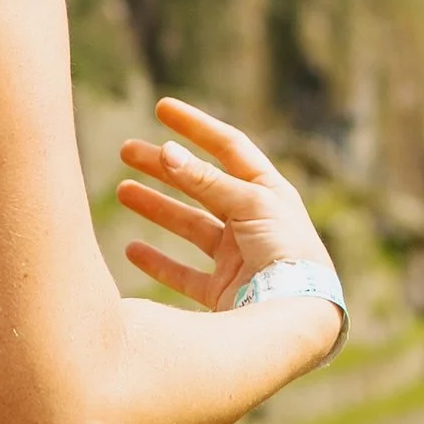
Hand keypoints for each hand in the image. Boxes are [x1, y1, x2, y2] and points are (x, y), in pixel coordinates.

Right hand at [115, 96, 331, 312]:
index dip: (196, 126)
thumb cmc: (286, 253)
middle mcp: (254, 222)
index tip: (162, 108)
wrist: (300, 316)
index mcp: (268, 193)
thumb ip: (205, 181)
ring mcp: (239, 257)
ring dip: (156, 207)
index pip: (229, 148)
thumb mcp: (249, 205)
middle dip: (164, 167)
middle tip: (126, 150)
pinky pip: (185, 274)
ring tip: (122, 190)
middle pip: (202, 185)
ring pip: (189, 226)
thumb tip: (166, 150)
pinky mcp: (226, 292)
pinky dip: (159, 262)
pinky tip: (132, 249)